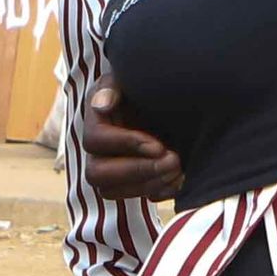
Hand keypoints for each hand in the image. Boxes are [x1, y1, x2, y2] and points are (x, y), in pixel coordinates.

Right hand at [80, 87, 183, 202]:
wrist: (172, 99)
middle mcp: (97, 151)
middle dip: (137, 171)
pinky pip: (139, 198)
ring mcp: (114, 171)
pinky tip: (181, 179)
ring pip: (113, 192)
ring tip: (179, 168)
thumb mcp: (129, 77)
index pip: (95, 140)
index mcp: (96, 122)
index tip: (157, 145)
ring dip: (149, 184)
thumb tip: (102, 105)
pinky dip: (161, 192)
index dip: (125, 145)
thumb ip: (114, 86)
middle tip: (172, 161)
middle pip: (97, 174)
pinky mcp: (135, 183)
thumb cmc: (145, 85)